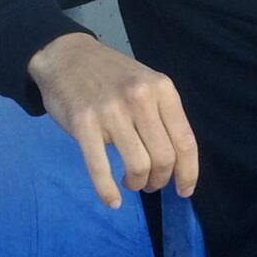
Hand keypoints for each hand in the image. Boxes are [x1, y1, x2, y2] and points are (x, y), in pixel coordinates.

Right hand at [26, 32, 198, 208]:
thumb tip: (178, 160)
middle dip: (160, 180)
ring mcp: (111, 111)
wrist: (68, 56)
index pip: (186, 141)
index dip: (188, 172)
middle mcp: (141, 98)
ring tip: (132, 182)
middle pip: (164, 158)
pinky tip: (112, 200)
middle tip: (151, 184)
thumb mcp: (147, 83)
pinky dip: (107, 191)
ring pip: (138, 166)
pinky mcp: (83, 124)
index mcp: (162, 89)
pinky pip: (100, 168)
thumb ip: (163, 114)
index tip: (184, 190)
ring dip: (137, 184)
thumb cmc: (112, 75)